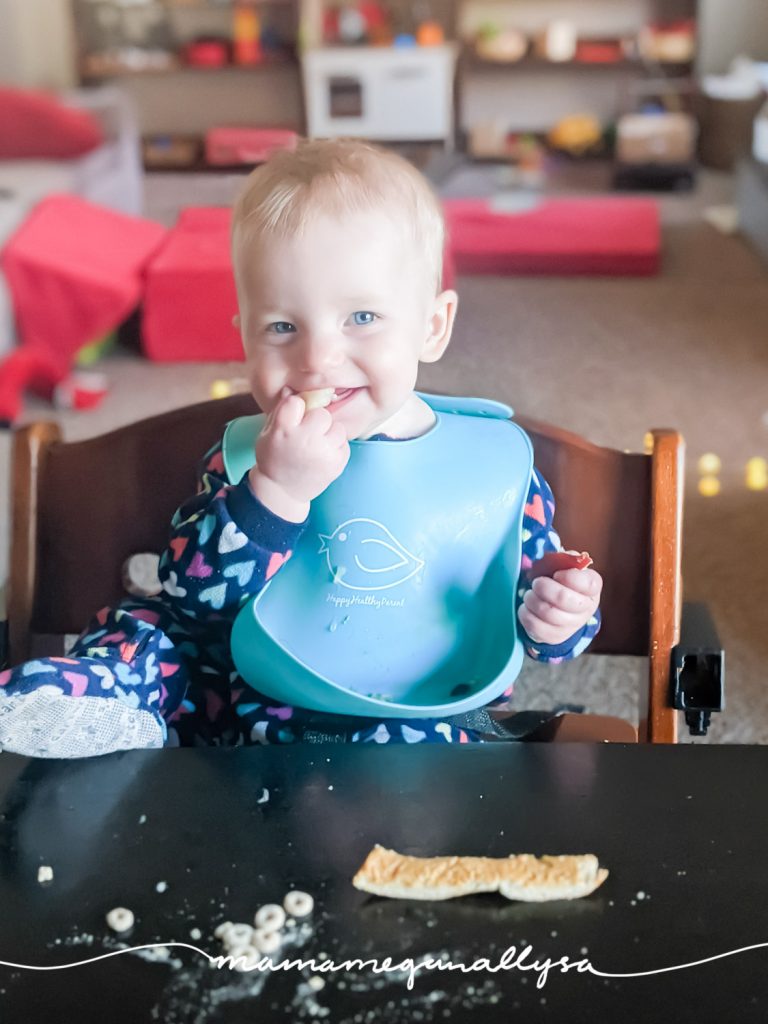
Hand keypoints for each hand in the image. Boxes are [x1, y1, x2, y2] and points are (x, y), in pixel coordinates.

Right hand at [249, 391, 349, 521]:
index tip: (293, 419)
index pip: (297, 402)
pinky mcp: (337, 463)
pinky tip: (323, 457)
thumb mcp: (268, 432)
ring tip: (316, 447)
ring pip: (337, 428)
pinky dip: (336, 448)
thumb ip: (281, 411)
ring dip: (329, 434)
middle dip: (316, 422)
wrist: (283, 491)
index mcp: (283, 429)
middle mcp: (304, 439)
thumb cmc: (274, 457)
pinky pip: (344, 442)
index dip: (296, 409)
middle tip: (308, 435)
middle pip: (322, 414)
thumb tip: (292, 389)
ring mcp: (323, 452)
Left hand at [518, 567, 602, 646]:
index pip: (587, 583)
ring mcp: (572, 625)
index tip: (556, 574)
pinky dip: (525, 614)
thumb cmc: (561, 581)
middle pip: (563, 598)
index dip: (568, 577)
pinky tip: (526, 608)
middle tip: (536, 583)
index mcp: (592, 587)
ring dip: (532, 600)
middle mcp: (586, 608)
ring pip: (548, 613)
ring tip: (529, 594)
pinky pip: (536, 627)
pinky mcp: (555, 637)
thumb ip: (561, 560)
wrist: (560, 608)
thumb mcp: (564, 566)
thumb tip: (551, 559)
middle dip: (544, 587)